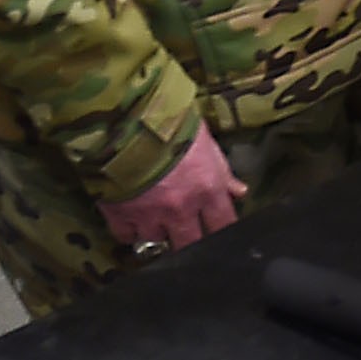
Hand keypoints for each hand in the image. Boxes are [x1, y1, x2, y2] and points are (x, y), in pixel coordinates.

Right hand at [102, 128, 245, 256]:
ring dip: (157, 231)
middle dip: (189, 241)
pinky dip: (129, 230)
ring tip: (154, 217)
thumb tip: (240, 192)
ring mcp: (149, 215)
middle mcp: (181, 208)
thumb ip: (221, 171)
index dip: (221, 231)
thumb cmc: (170, 121)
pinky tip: (131, 219)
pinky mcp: (120, 214)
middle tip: (184, 232)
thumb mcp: (204, 140)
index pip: (224, 225)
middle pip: (191, 245)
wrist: (126, 114)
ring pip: (157, 241)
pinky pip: (126, 236)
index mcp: (207, 189)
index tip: (217, 231)